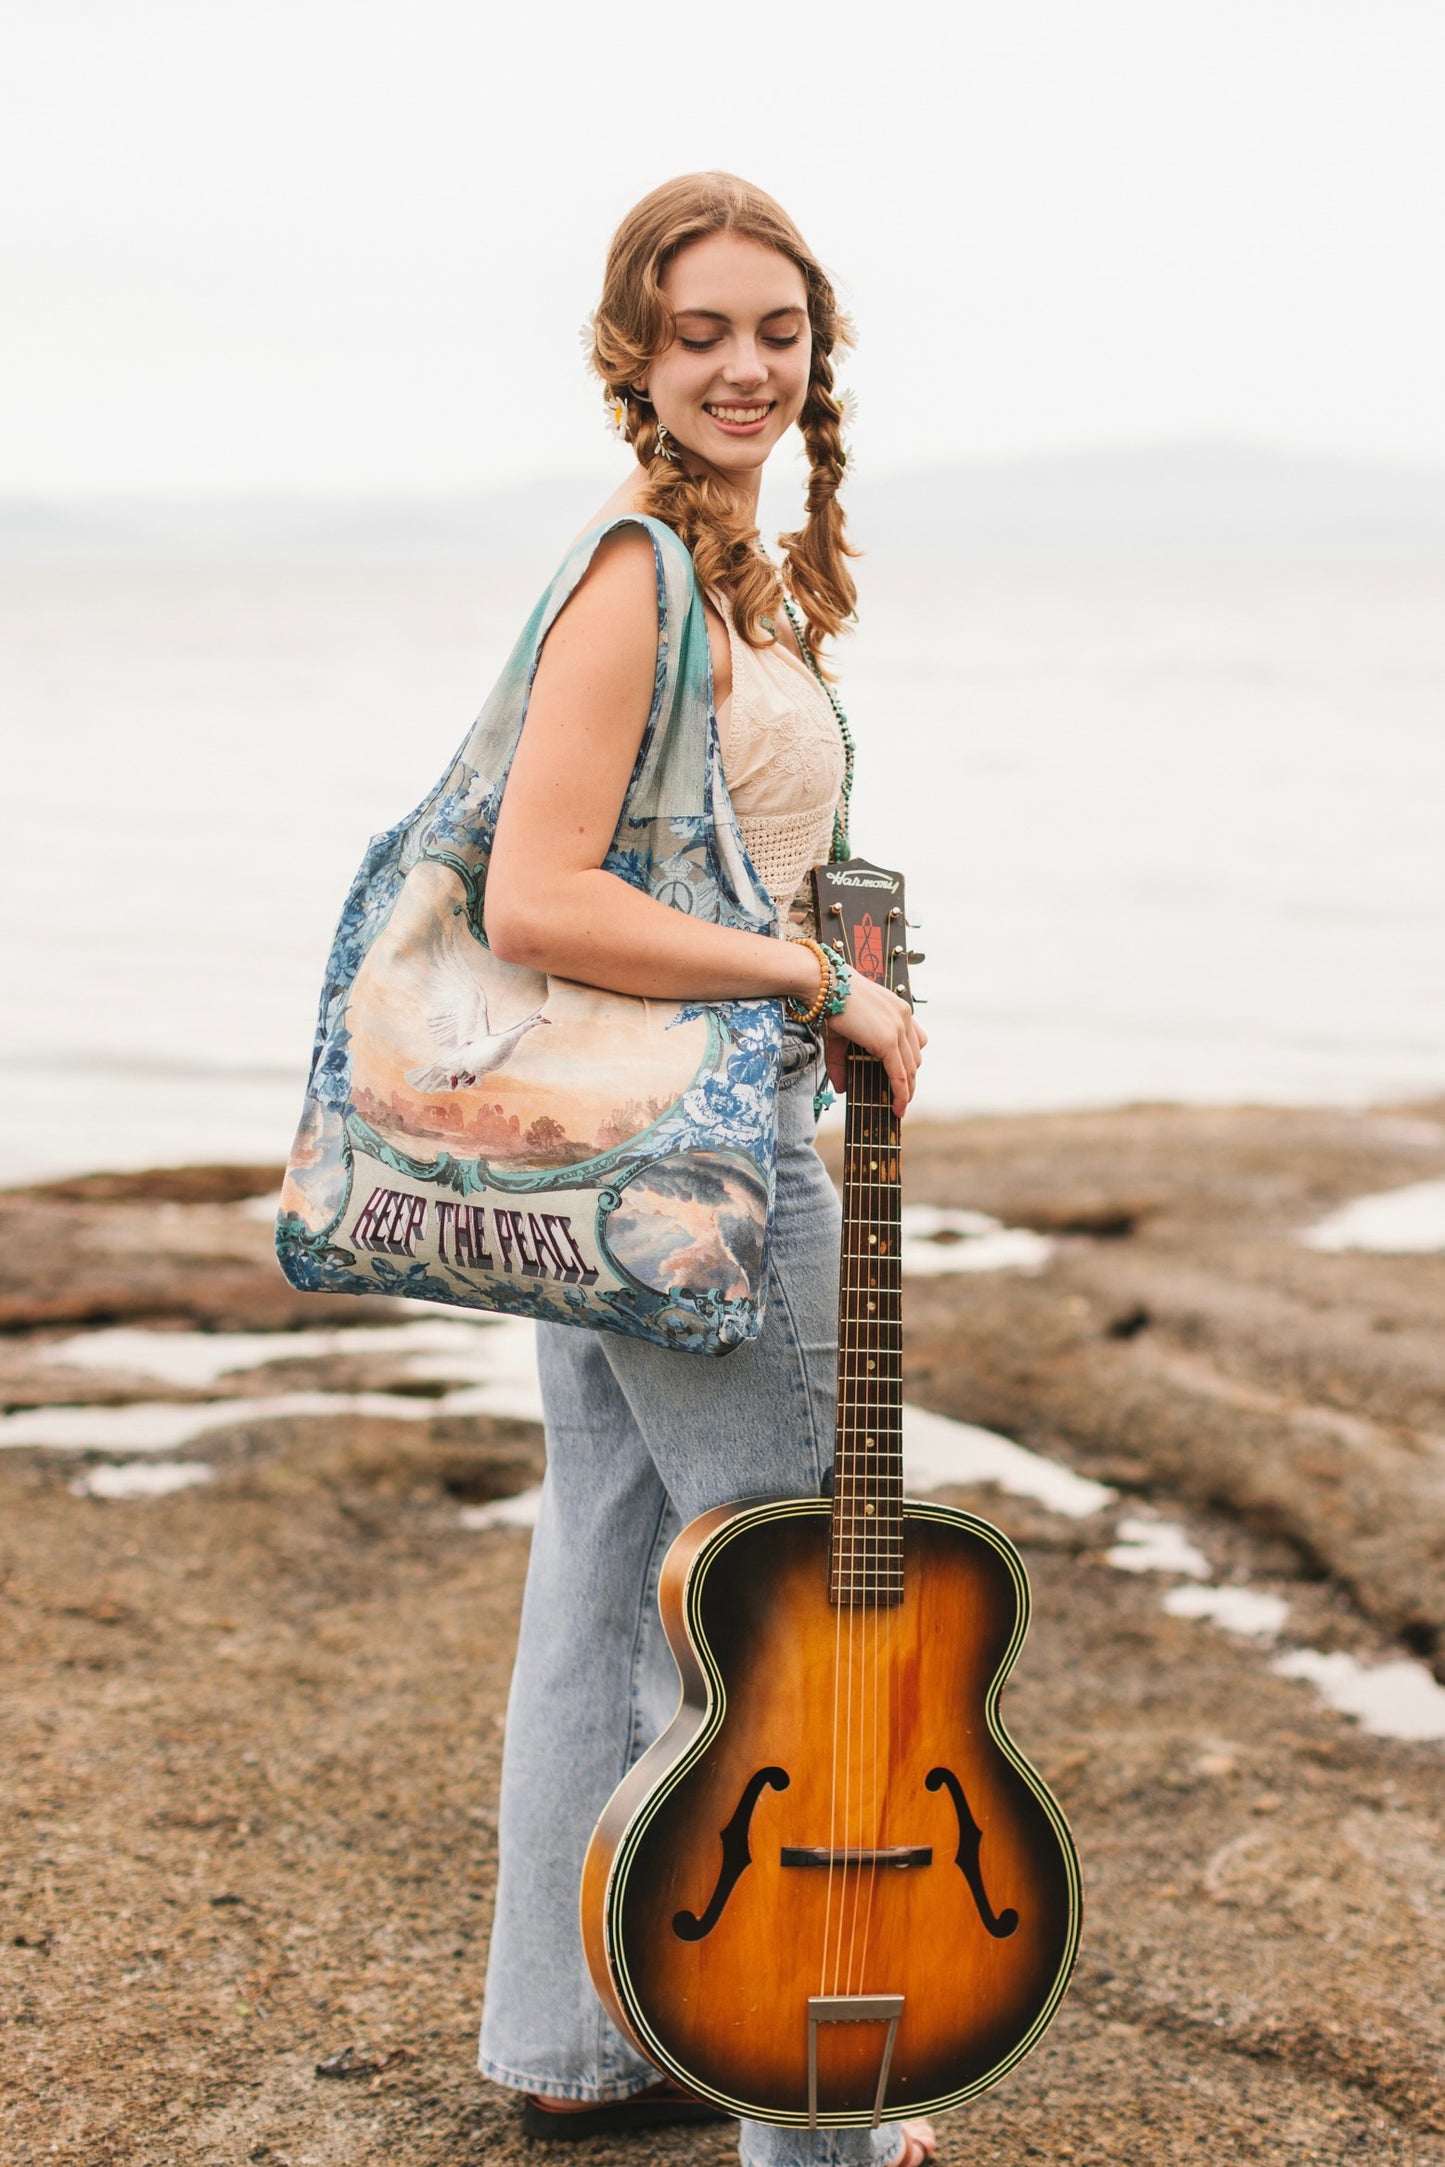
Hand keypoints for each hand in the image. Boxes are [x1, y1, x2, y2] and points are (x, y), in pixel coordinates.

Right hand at [823, 974, 926, 1116]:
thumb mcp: (841, 1034)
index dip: (911, 1063)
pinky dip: (901, 1092)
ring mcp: (898, 1028)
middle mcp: (904, 1017)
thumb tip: (841, 1089)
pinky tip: (897, 1106)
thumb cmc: (828, 1002)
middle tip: (900, 1098)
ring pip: (911, 1068)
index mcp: (898, 1009)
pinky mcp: (888, 1040)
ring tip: (899, 1106)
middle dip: (909, 1080)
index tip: (906, 1080)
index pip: (915, 1042)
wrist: (823, 983)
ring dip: (907, 1090)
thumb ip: (842, 1062)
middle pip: (915, 1057)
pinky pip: (899, 1074)